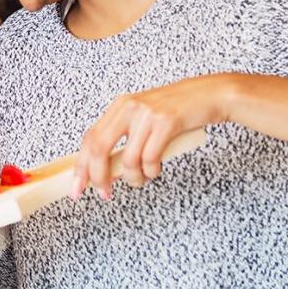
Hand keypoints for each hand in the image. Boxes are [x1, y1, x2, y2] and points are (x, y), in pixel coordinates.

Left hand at [72, 74, 232, 199]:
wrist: (210, 95)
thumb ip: (125, 139)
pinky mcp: (166, 122)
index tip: (77, 186)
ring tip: (141, 180)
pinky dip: (151, 171)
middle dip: (97, 176)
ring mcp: (147, 114)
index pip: (90, 138)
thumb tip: (106, 170)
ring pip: (127, 159)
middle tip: (104, 193)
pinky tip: (155, 170)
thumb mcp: (145, 119)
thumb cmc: (178, 111)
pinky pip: (150, 157)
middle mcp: (129, 107)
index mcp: (120, 106)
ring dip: (133, 178)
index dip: (81, 165)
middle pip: (99, 148)